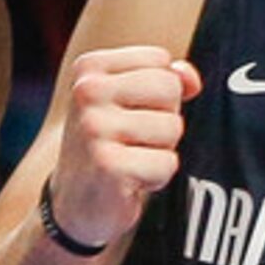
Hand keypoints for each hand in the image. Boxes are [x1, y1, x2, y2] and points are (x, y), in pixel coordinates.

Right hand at [44, 46, 202, 247]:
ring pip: (172, 127)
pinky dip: (155, 178)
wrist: (74, 203)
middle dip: (164, 119)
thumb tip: (191, 80)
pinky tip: (128, 182)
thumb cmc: (111, 144)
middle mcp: (86, 92)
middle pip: (169, 89)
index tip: (128, 113)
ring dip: (160, 150)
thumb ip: (167, 77)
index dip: (159, 93)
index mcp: (89, 68)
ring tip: (129, 160)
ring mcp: (93, 128)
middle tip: (132, 140)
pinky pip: (167, 163)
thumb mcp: (132, 100)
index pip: (161, 61)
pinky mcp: (107, 165)